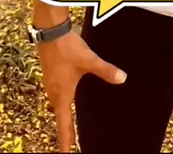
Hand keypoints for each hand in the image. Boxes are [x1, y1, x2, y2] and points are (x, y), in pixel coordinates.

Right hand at [37, 29, 125, 151]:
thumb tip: (123, 78)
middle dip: (64, 129)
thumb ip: (106, 70)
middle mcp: (53, 91)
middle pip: (59, 116)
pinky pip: (56, 92)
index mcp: (61, 94)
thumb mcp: (89, 60)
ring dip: (63, 113)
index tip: (67, 152)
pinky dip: (62, 99)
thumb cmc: (67, 47)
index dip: (66, 140)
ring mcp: (50, 82)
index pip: (64, 123)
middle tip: (69, 142)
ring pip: (57, 103)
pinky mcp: (50, 72)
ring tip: (68, 122)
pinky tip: (69, 94)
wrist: (50, 30)